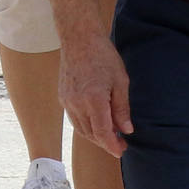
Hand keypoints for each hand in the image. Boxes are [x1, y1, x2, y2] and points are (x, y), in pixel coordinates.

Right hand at [59, 35, 132, 156]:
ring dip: (95, 136)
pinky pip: (74, 119)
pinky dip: (85, 125)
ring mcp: (67, 101)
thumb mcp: (120, 80)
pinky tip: (96, 122)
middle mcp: (77, 104)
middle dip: (105, 143)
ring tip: (109, 134)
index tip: (121, 151)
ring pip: (81, 128)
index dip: (112, 146)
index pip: (102, 133)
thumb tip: (126, 130)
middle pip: (91, 134)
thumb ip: (122, 108)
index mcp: (94, 100)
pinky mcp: (62, 97)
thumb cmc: (103, 55)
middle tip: (120, 143)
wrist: (79, 38)